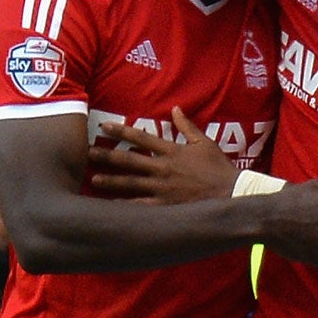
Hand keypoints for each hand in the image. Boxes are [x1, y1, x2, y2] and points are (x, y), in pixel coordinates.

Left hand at [87, 110, 238, 201]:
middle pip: (128, 161)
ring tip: (93, 179)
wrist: (232, 194)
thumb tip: (175, 108)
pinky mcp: (166, 206)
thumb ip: (187, 126)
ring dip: (110, 181)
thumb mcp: (205, 142)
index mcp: (172, 151)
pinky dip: (126, 207)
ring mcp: (162, 189)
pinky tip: (111, 208)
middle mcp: (163, 169)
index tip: (104, 127)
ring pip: (130, 184)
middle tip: (86, 153)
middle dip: (106, 156)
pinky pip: (141, 207)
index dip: (121, 132)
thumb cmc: (219, 168)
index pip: (140, 138)